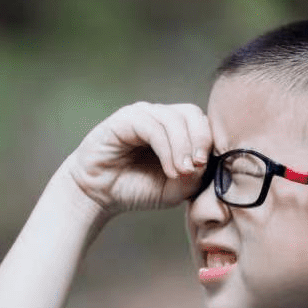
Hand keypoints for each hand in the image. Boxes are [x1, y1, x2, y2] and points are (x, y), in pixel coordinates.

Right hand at [63, 102, 212, 215]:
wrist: (99, 194)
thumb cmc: (137, 189)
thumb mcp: (175, 189)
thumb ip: (195, 177)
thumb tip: (206, 163)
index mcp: (175, 129)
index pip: (201, 122)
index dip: (208, 141)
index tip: (206, 167)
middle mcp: (159, 117)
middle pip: (192, 113)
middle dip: (200, 140)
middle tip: (198, 167)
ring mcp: (142, 115)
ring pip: (173, 119)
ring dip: (183, 148)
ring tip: (183, 173)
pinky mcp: (124, 119)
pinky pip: (153, 127)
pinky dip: (167, 149)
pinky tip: (170, 170)